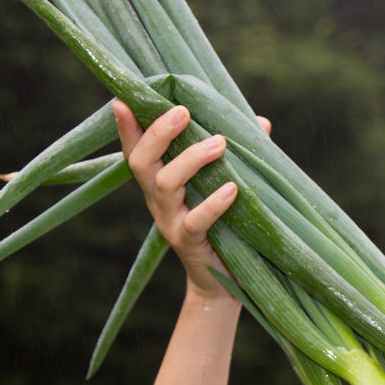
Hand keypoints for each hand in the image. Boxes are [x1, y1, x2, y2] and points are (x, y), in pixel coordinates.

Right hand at [113, 100, 269, 299]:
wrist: (225, 282)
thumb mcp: (228, 184)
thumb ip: (240, 153)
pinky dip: (213, 203)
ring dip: (190, 159)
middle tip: (182, 111)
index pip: (136, 150)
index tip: (123, 101)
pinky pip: (195, 221)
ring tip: (219, 143)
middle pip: (141, 162)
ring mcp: (169, 222)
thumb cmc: (226, 225)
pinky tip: (233, 189)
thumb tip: (261, 122)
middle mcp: (158, 200)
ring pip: (165, 185)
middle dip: (157, 133)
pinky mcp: (188, 243)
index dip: (127, 128)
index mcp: (160, 182)